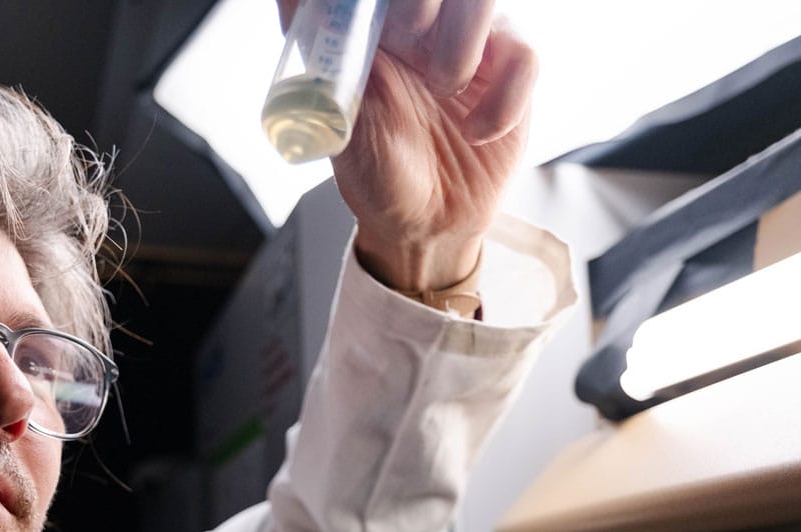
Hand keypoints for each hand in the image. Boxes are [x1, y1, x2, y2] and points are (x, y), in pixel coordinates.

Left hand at [277, 0, 536, 292]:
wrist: (427, 224)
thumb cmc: (377, 174)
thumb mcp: (340, 124)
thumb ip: (329, 68)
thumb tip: (291, 10)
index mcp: (371, 32)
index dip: (371, 0)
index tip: (384, 28)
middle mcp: (420, 27)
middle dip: (422, 2)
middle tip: (411, 32)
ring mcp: (469, 44)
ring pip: (480, 1)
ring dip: (461, 43)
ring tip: (445, 91)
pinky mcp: (510, 69)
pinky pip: (524, 54)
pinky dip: (502, 99)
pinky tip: (477, 132)